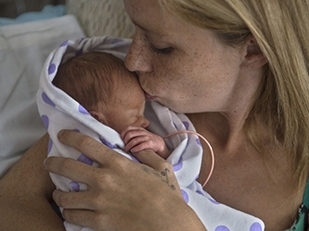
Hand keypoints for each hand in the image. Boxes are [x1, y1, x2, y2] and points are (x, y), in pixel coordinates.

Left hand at [43, 130, 204, 230]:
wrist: (168, 224)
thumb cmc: (167, 195)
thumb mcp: (161, 166)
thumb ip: (146, 153)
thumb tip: (136, 145)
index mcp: (117, 163)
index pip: (86, 144)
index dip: (70, 136)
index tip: (62, 135)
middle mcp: (103, 179)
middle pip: (67, 167)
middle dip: (53, 163)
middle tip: (48, 163)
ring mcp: (99, 201)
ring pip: (65, 196)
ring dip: (58, 194)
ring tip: (58, 194)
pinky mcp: (98, 221)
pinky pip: (73, 216)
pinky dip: (68, 213)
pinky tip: (70, 211)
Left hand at [121, 126, 169, 158]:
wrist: (160, 144)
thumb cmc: (148, 141)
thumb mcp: (140, 135)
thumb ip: (133, 135)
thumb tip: (122, 140)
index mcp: (139, 129)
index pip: (129, 128)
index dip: (123, 134)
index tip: (121, 140)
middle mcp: (143, 132)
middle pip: (130, 134)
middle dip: (125, 141)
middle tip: (124, 147)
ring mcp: (147, 137)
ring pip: (135, 140)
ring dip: (129, 146)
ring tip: (127, 150)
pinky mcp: (151, 143)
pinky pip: (142, 145)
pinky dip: (136, 148)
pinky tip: (133, 151)